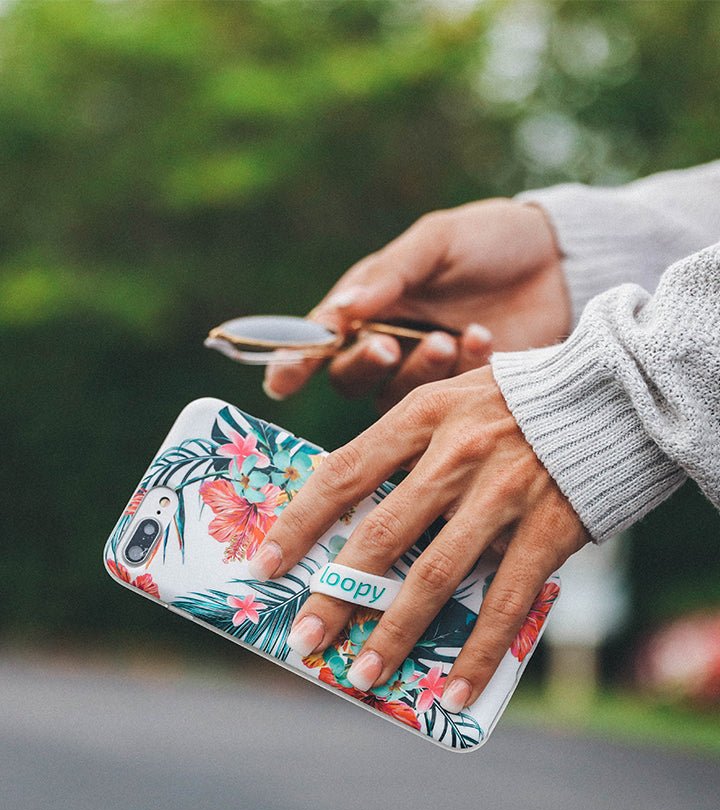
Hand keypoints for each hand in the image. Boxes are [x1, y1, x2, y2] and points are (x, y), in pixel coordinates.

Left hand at [250, 366, 588, 710]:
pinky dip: (476, 653)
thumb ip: (403, 450)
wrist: (613, 394)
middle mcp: (456, 454)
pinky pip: (504, 604)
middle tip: (303, 638)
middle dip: (335, 594)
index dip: (298, 525)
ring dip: (393, 632)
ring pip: (434, 577)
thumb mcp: (450, 402)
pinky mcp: (547, 530)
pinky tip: (451, 691)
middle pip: (380, 536)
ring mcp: (502, 494)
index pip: (342, 474)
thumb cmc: (515, 403)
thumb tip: (351, 519)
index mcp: (422, 415)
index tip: (263, 567)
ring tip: (363, 674)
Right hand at [264, 200, 570, 411]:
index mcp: (370, 303)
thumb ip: (391, 272)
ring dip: (417, 371)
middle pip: (349, 379)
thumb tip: (343, 309)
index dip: (294, 362)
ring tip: (450, 337)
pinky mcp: (464, 395)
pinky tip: (484, 338)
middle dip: (364, 365)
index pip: (320, 339)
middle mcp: (389, 344)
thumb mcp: (438, 241)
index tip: (281, 381)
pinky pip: (446, 400)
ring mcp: (427, 375)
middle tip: (389, 347)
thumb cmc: (490, 241)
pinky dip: (461, 370)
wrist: (560, 262)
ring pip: (395, 398)